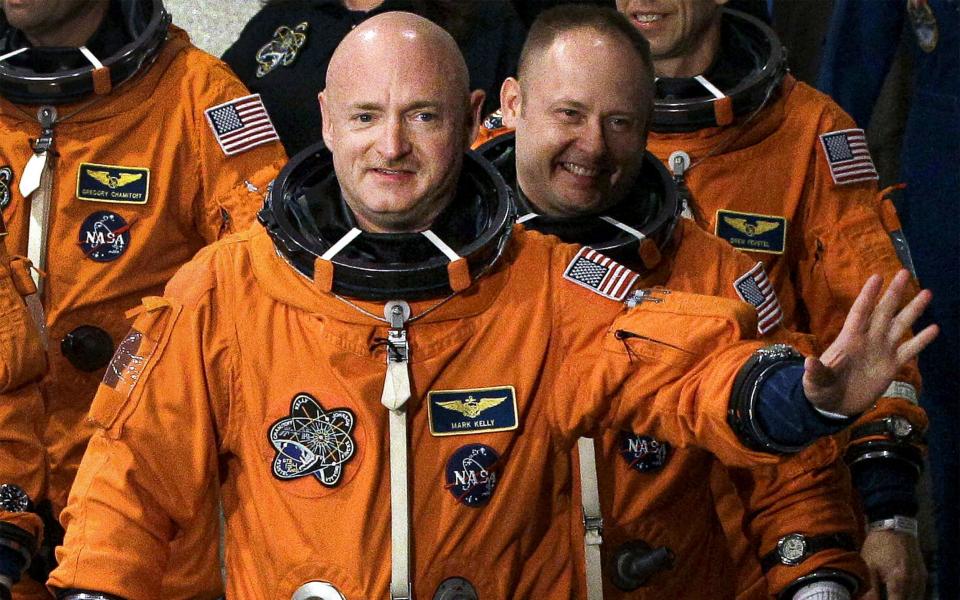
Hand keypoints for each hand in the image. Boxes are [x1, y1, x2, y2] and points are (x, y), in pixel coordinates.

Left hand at [802, 271, 937, 414]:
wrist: (834, 405)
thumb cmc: (820, 388)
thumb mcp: (814, 381)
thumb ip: (816, 372)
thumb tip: (809, 362)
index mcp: (849, 339)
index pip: (860, 312)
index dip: (868, 296)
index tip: (877, 277)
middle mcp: (868, 339)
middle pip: (883, 312)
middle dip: (894, 293)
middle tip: (904, 273)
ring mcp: (882, 351)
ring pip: (900, 326)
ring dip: (913, 310)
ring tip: (926, 293)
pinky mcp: (892, 366)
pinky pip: (909, 350)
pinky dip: (922, 340)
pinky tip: (935, 328)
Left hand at [861, 529, 925, 599]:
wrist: (895, 527)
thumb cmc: (878, 545)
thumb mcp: (869, 566)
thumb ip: (871, 590)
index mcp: (899, 581)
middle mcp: (914, 583)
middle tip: (885, 594)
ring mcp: (921, 580)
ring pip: (916, 599)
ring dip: (903, 599)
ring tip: (890, 594)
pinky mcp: (924, 576)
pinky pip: (920, 593)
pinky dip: (910, 596)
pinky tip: (899, 593)